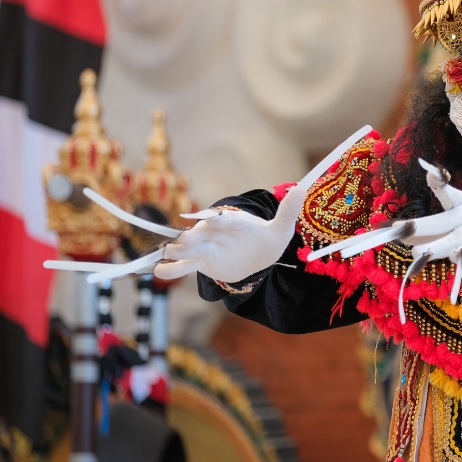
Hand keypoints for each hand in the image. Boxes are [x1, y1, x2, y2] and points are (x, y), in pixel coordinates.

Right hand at [153, 186, 303, 282]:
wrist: (256, 257)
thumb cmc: (266, 239)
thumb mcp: (280, 230)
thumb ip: (287, 212)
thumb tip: (302, 189)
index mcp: (234, 222)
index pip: (227, 219)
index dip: (220, 219)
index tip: (214, 218)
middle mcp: (216, 233)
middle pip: (202, 233)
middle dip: (194, 235)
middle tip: (186, 239)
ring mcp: (206, 248)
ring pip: (189, 249)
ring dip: (179, 250)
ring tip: (168, 253)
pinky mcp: (200, 263)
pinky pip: (184, 267)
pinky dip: (172, 269)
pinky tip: (159, 273)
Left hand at [402, 183, 461, 279]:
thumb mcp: (454, 228)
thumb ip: (430, 231)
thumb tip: (402, 236)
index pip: (447, 191)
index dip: (439, 181)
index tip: (429, 173)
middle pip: (443, 220)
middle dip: (420, 226)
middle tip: (400, 229)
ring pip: (453, 238)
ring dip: (434, 246)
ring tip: (415, 253)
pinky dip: (461, 255)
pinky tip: (455, 256)